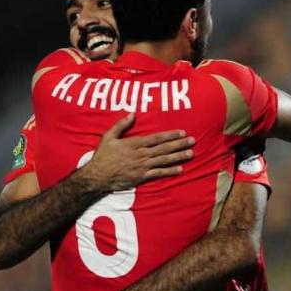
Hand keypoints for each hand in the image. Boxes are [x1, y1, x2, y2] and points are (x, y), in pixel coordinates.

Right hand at [79, 113, 194, 191]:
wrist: (98, 175)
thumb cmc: (102, 155)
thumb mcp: (109, 136)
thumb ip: (121, 124)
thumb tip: (132, 113)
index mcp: (135, 143)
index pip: (157, 138)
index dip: (171, 135)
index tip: (182, 132)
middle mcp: (141, 154)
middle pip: (164, 148)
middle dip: (179, 144)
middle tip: (192, 141)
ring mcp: (142, 166)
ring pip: (164, 160)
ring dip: (179, 156)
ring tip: (190, 153)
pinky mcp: (141, 177)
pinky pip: (159, 173)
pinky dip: (170, 171)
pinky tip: (180, 169)